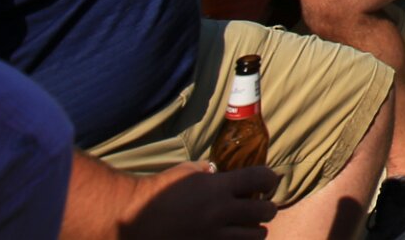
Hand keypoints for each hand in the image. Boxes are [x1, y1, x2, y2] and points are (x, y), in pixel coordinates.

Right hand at [120, 162, 278, 239]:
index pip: (261, 178)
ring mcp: (214, 236)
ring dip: (256, 229)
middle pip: (265, 210)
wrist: (134, 218)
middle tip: (261, 206)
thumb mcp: (186, 172)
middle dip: (267, 207)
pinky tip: (233, 238)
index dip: (270, 178)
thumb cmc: (158, 190)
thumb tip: (220, 172)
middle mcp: (221, 212)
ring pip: (256, 235)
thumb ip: (208, 172)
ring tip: (249, 226)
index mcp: (218, 187)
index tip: (269, 180)